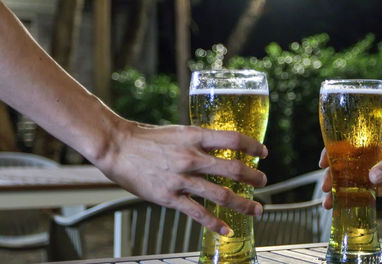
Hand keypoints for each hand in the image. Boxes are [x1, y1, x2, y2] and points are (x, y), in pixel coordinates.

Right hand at [96, 122, 267, 234]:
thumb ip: (198, 141)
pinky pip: (198, 213)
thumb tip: (220, 147)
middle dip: (254, 178)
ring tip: (256, 209)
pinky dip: (215, 223)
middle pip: (234, 169)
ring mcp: (181, 179)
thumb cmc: (146, 138)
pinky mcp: (169, 197)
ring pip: (222, 194)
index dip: (252, 146)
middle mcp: (192, 157)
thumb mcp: (178, 132)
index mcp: (195, 137)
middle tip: (263, 182)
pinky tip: (226, 229)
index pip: (233, 139)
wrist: (117, 147)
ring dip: (243, 203)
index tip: (263, 153)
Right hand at [319, 139, 381, 208]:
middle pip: (341, 167)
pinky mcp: (374, 188)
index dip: (330, 153)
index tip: (323, 162)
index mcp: (368, 148)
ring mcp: (368, 174)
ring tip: (328, 204)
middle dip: (331, 178)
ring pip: (346, 182)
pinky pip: (358, 194)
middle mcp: (364, 160)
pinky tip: (339, 209)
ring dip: (335, 192)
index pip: (343, 147)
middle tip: (326, 188)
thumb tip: (371, 177)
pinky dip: (348, 201)